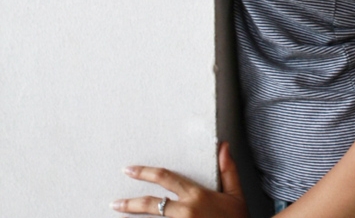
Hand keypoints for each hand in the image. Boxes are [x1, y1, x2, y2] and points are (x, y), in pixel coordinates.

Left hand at [110, 142, 248, 217]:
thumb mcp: (236, 195)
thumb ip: (227, 170)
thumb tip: (222, 146)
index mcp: (197, 195)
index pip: (166, 178)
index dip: (146, 172)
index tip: (130, 170)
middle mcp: (186, 211)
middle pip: (152, 204)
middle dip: (131, 203)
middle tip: (115, 202)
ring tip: (120, 214)